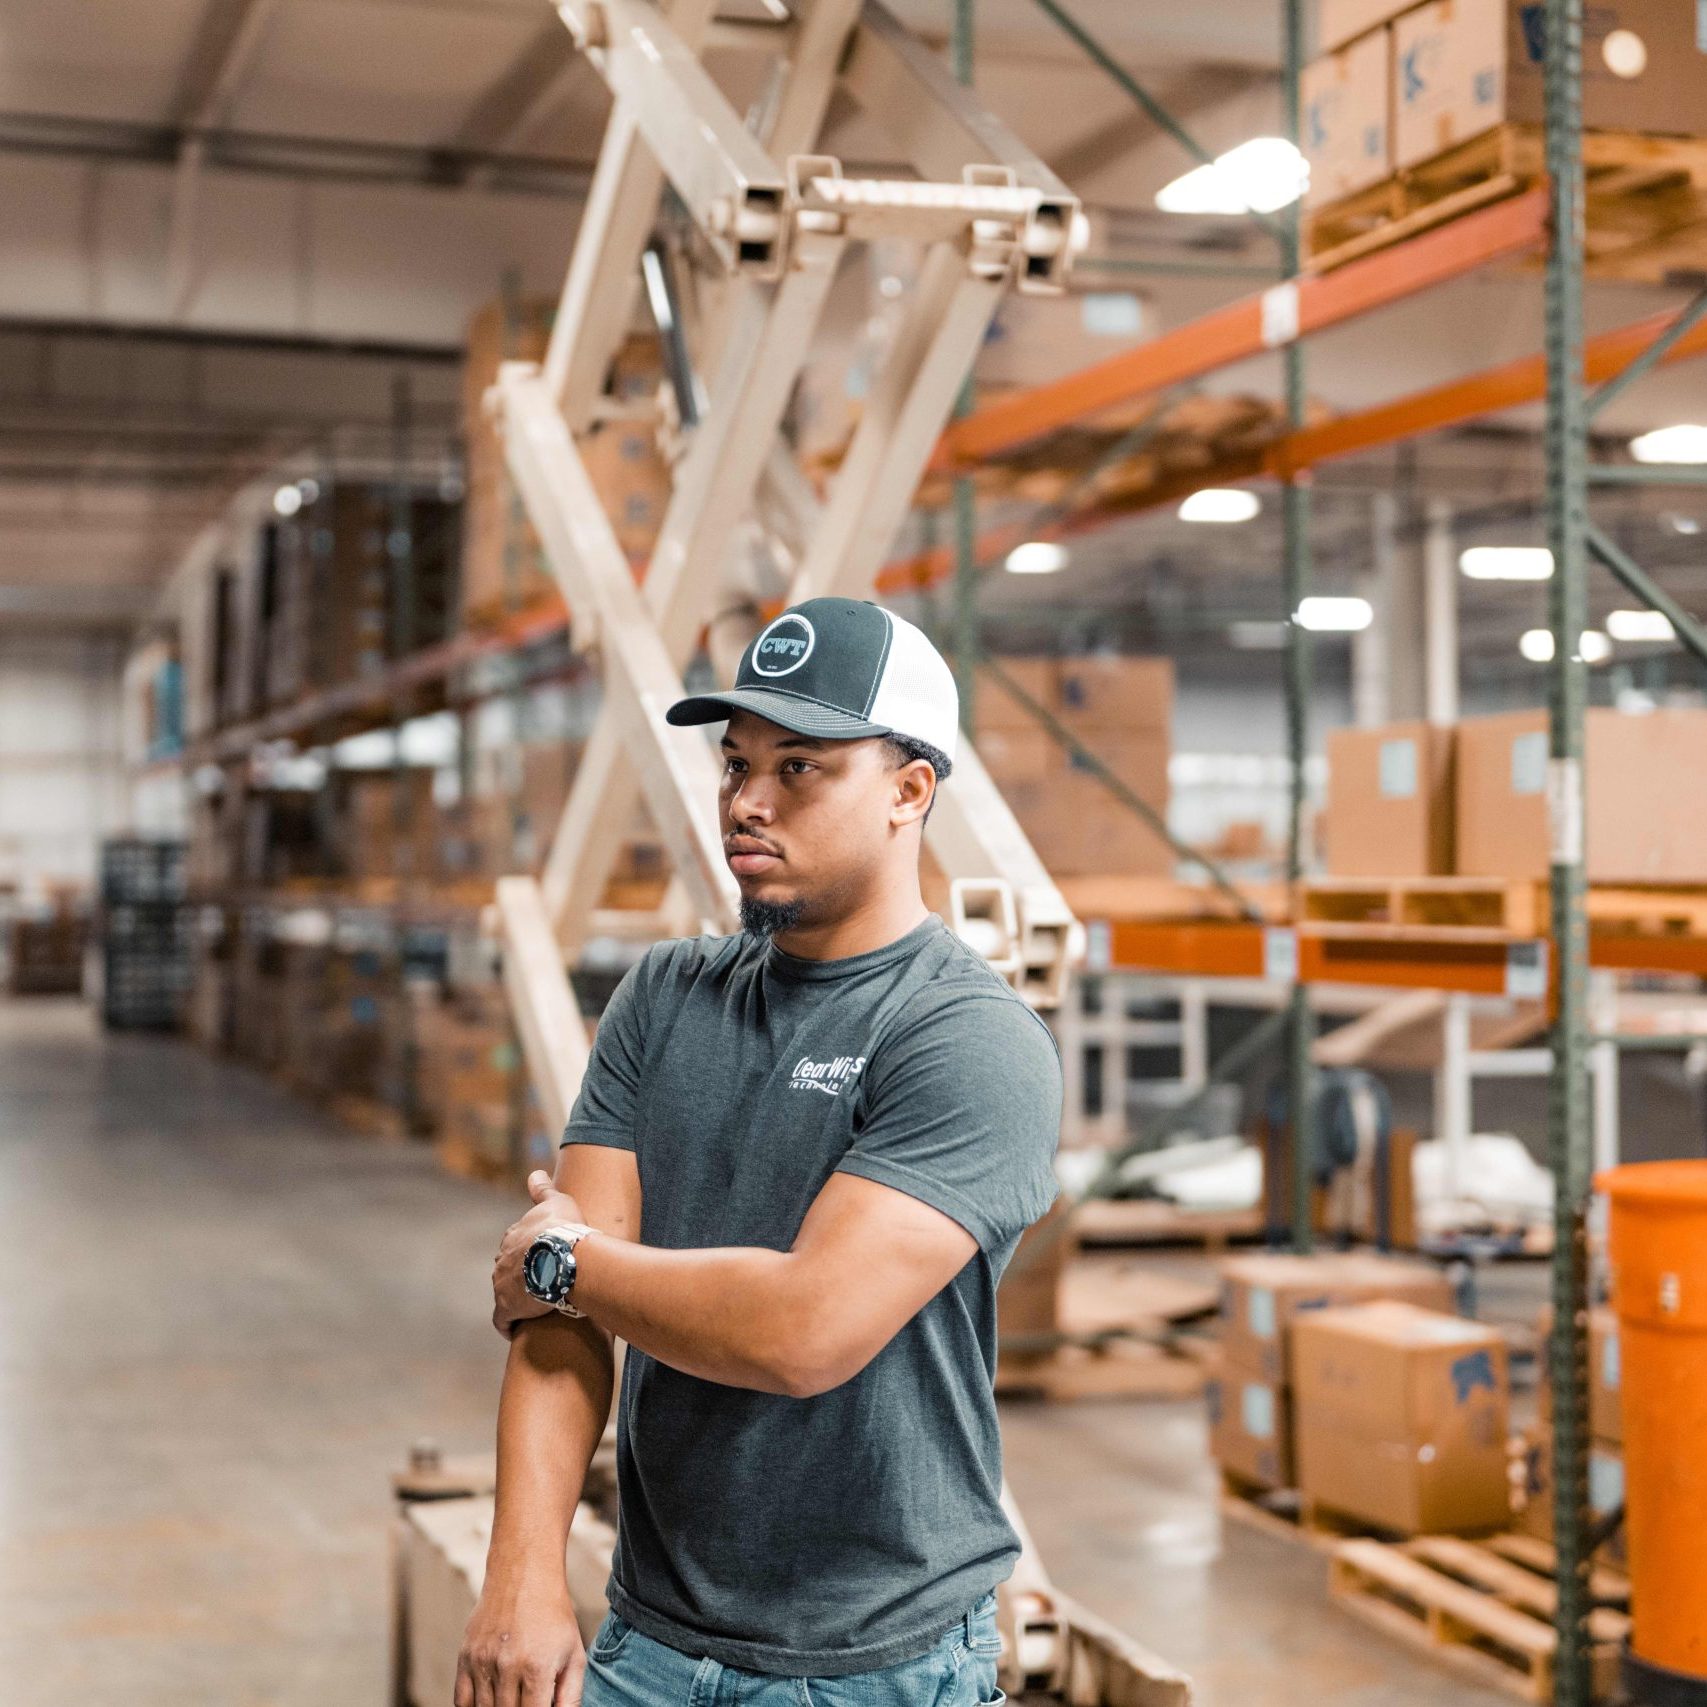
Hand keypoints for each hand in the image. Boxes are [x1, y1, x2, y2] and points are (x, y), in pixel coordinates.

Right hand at [455, 1576, 583, 1706]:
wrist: (523, 1576)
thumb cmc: (554, 1618)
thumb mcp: (573, 1654)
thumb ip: (570, 1696)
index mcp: (537, 1667)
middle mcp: (507, 1666)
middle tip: (528, 1699)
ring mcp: (483, 1661)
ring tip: (513, 1696)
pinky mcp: (466, 1656)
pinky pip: (461, 1701)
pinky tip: (490, 1700)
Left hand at [492, 1171, 590, 1337]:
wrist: (562, 1257)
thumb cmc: (563, 1228)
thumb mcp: (557, 1201)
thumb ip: (543, 1189)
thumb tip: (535, 1172)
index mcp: (513, 1236)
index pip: (515, 1244)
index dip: (528, 1251)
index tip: (540, 1258)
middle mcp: (502, 1259)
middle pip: (508, 1269)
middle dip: (519, 1275)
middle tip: (541, 1283)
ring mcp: (501, 1284)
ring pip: (505, 1293)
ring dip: (516, 1298)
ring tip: (535, 1306)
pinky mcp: (506, 1307)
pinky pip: (502, 1320)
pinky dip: (508, 1324)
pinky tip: (517, 1329)